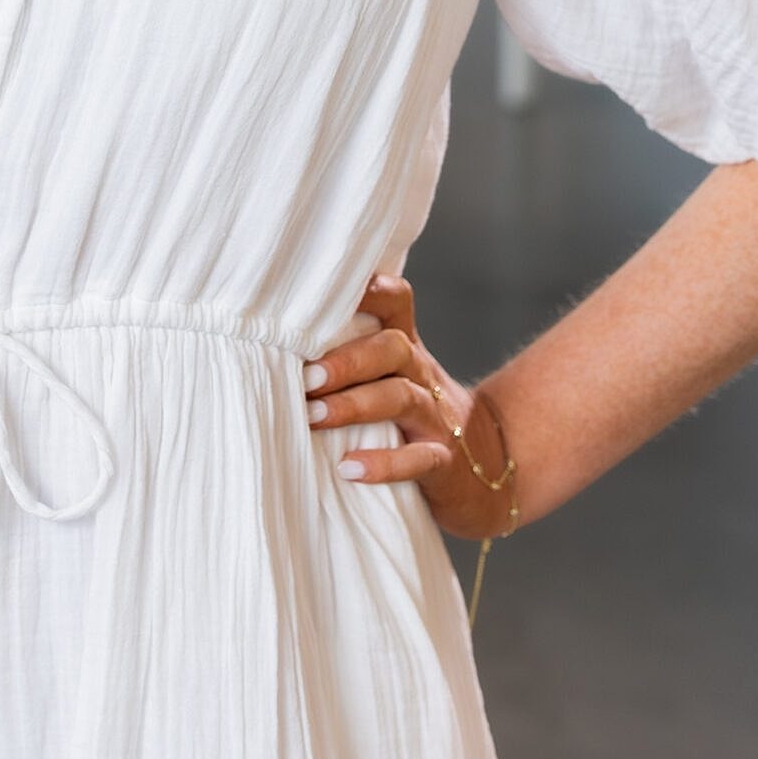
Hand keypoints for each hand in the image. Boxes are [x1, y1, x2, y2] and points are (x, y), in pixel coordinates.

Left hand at [302, 272, 518, 542]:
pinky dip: (384, 464)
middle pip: (391, 349)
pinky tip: (349, 468)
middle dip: (346, 360)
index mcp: (405, 346)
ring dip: (354, 405)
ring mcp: (436, 417)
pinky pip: (418, 459)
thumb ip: (350, 348)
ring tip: (314, 415)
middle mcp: (421, 373)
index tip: (327, 292)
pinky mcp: (442, 461)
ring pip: (400, 397)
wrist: (484, 466)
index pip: (395, 301)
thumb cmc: (411, 411)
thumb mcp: (390, 373)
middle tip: (305, 376)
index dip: (371, 289)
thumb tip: (273, 334)